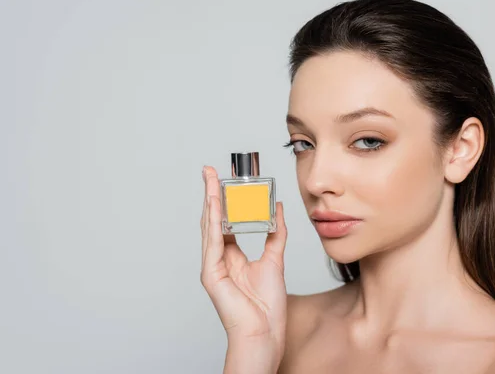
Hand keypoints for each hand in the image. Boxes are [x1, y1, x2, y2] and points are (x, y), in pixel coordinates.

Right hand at [200, 166, 287, 357]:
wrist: (265, 332)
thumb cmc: (268, 305)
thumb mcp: (275, 259)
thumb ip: (275, 233)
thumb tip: (276, 208)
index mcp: (232, 256)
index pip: (226, 221)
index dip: (226, 200)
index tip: (226, 180)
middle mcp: (219, 258)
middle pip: (214, 220)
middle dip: (212, 194)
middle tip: (211, 171)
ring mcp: (212, 266)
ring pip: (209, 226)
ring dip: (210, 200)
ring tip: (210, 178)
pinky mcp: (210, 273)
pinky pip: (212, 241)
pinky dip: (214, 220)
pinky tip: (215, 203)